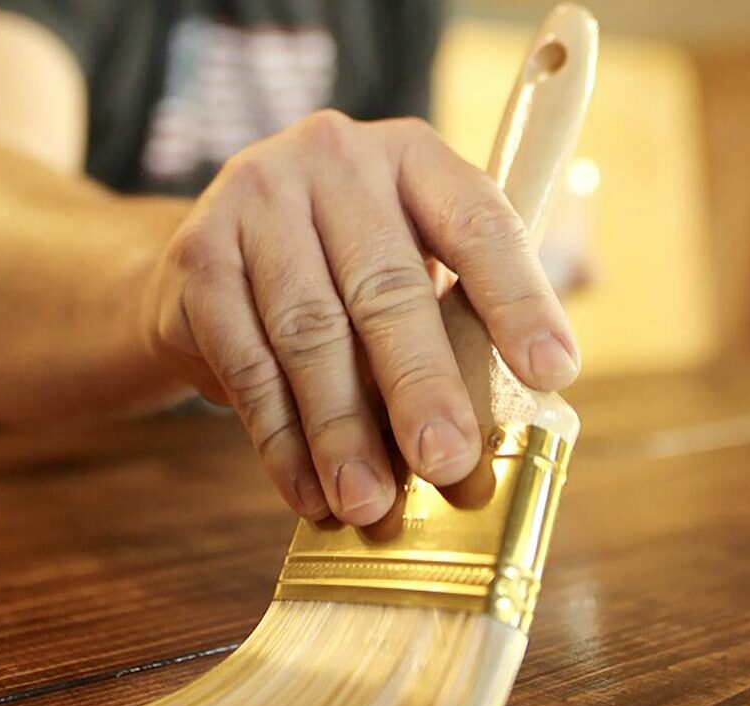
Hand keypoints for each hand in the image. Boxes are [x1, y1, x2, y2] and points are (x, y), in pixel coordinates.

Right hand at [138, 110, 579, 525]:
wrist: (207, 263)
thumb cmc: (338, 279)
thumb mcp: (407, 272)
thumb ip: (455, 331)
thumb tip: (494, 444)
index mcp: (413, 158)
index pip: (478, 222)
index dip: (519, 300)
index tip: (553, 372)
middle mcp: (335, 160)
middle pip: (386, 288)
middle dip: (421, 387)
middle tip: (446, 463)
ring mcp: (256, 200)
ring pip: (309, 334)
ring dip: (342, 432)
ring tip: (369, 503)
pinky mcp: (197, 257)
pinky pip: (246, 364)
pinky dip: (280, 442)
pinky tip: (308, 493)